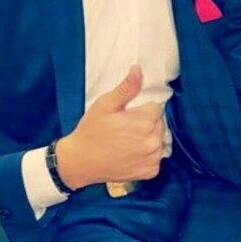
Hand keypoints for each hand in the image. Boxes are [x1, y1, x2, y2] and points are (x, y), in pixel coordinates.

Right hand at [56, 65, 164, 189]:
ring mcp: (153, 158)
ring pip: (159, 139)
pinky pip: (156, 156)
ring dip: (148, 138)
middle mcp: (153, 141)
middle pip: (159, 123)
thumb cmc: (91, 130)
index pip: (155, 107)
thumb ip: (126, 88)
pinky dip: (147, 154)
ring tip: (126, 140)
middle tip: (124, 126)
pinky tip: (130, 152)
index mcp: (144, 122)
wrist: (82, 161)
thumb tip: (138, 69)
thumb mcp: (105, 104)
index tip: (127, 114)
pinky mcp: (151, 172)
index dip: (141, 108)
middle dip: (145, 122)